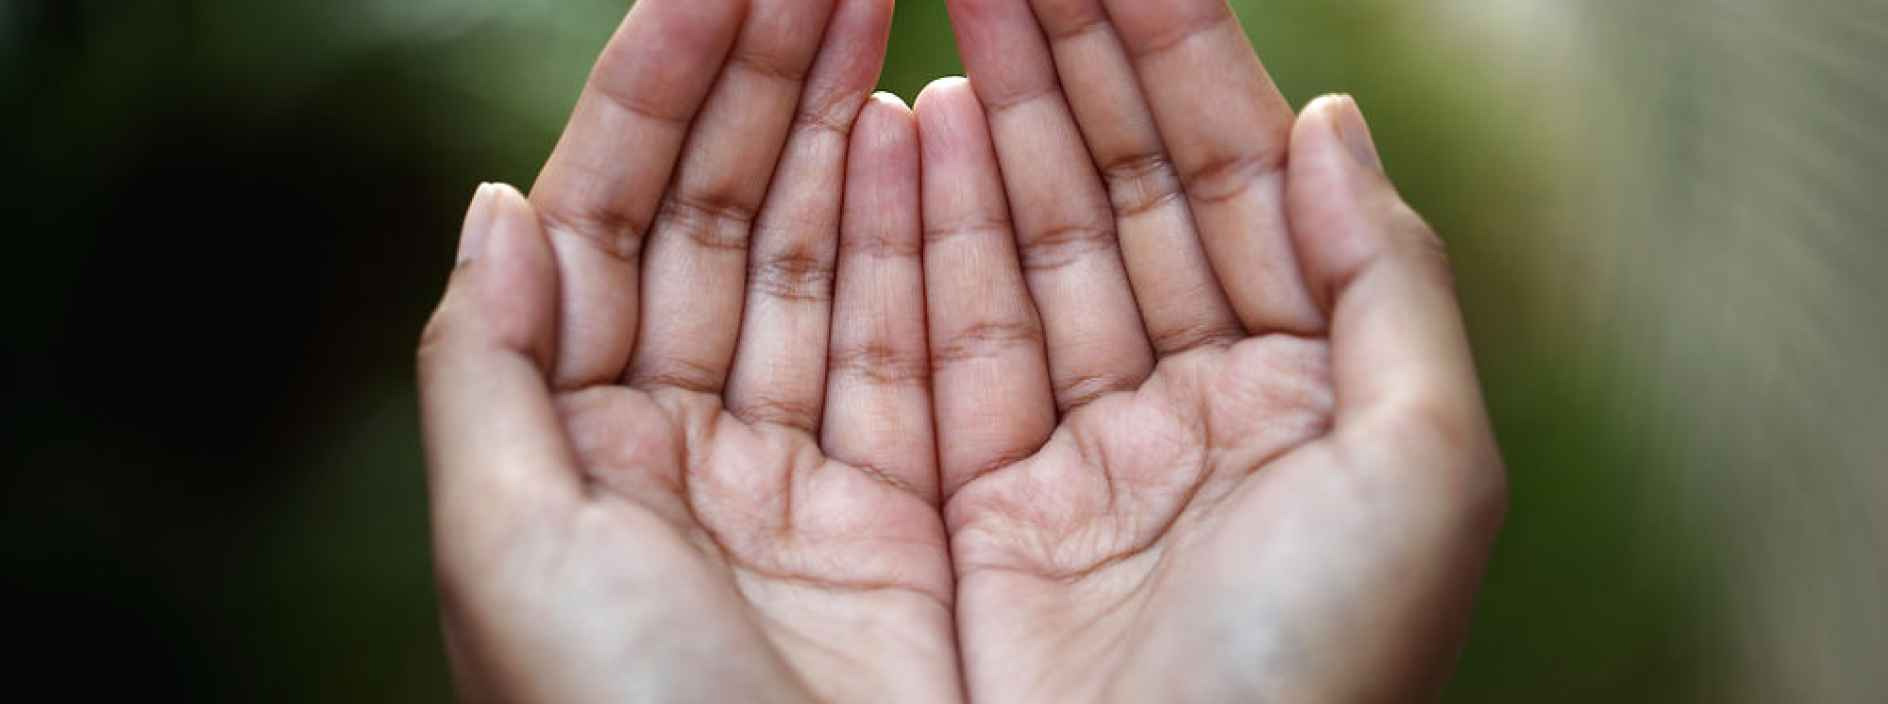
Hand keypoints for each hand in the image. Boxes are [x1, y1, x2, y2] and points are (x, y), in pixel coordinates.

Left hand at [418, 1, 961, 700]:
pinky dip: (921, 238)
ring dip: (844, 133)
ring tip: (879, 12)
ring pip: (817, 261)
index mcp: (570, 441)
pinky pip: (906, 343)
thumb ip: (486, 371)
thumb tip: (494, 210)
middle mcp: (676, 444)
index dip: (657, 90)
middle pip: (719, 217)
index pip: (607, 218)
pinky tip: (931, 134)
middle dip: (765, 80)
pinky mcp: (898, 514)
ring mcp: (794, 472)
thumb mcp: (506, 552)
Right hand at [923, 0, 1505, 700]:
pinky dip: (930, 232)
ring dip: (997, 122)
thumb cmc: (1323, 668)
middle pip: (1121, 191)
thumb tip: (1330, 119)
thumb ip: (1390, 278)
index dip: (1172, 53)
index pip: (1230, 178)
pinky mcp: (983, 503)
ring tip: (953, 8)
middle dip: (1069, 60)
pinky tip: (913, 129)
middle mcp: (1194, 404)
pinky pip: (953, 337)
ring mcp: (1081, 449)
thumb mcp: (1421, 467)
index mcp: (1305, 385)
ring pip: (1031, 246)